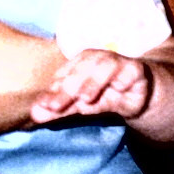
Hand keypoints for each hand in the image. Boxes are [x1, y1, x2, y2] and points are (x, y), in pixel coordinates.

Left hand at [31, 49, 152, 123]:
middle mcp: (95, 59)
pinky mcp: (136, 70)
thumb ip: (59, 109)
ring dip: (93, 81)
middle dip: (67, 89)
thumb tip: (34, 114)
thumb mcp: (80, 104)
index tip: (43, 106)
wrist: (139, 93)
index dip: (53, 90)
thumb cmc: (104, 94)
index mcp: (77, 64)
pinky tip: (118, 87)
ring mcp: (116, 62)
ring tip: (85, 99)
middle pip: (80, 70)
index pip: (63, 76)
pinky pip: (131, 70)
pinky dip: (124, 77)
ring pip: (104, 66)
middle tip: (55, 106)